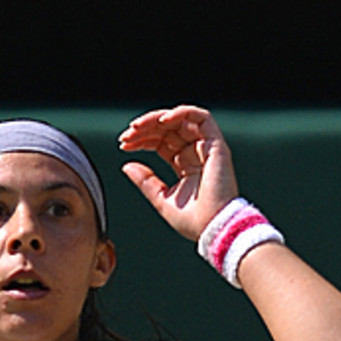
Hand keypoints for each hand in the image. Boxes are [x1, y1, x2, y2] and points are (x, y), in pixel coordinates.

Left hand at [118, 105, 238, 241]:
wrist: (214, 228)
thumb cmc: (193, 220)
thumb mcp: (160, 198)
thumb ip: (145, 180)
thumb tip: (126, 165)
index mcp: (184, 164)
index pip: (160, 141)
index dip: (142, 139)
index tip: (123, 145)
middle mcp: (195, 153)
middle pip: (168, 128)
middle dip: (145, 128)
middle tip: (127, 135)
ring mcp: (207, 147)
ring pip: (181, 118)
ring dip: (157, 118)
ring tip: (138, 126)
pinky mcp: (216, 145)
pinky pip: (201, 117)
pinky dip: (181, 112)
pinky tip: (161, 121)